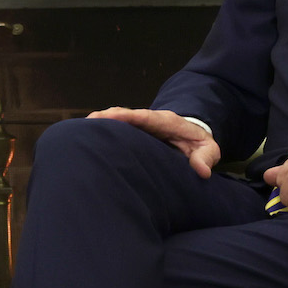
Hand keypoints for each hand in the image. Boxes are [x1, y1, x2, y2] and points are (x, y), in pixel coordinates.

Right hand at [86, 107, 221, 179]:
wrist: (195, 137)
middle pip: (123, 115)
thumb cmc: (200, 144)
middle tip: (85, 125)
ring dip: (99, 126)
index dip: (126, 116)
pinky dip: (102, 133)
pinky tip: (86, 143)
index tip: (109, 116)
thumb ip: (206, 158)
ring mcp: (139, 127)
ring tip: (78, 134)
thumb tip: (202, 171)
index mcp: (165, 121)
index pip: (144, 117)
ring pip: (116, 122)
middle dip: (105, 118)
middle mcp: (148, 121)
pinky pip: (116, 131)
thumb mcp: (209, 150)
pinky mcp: (133, 134)